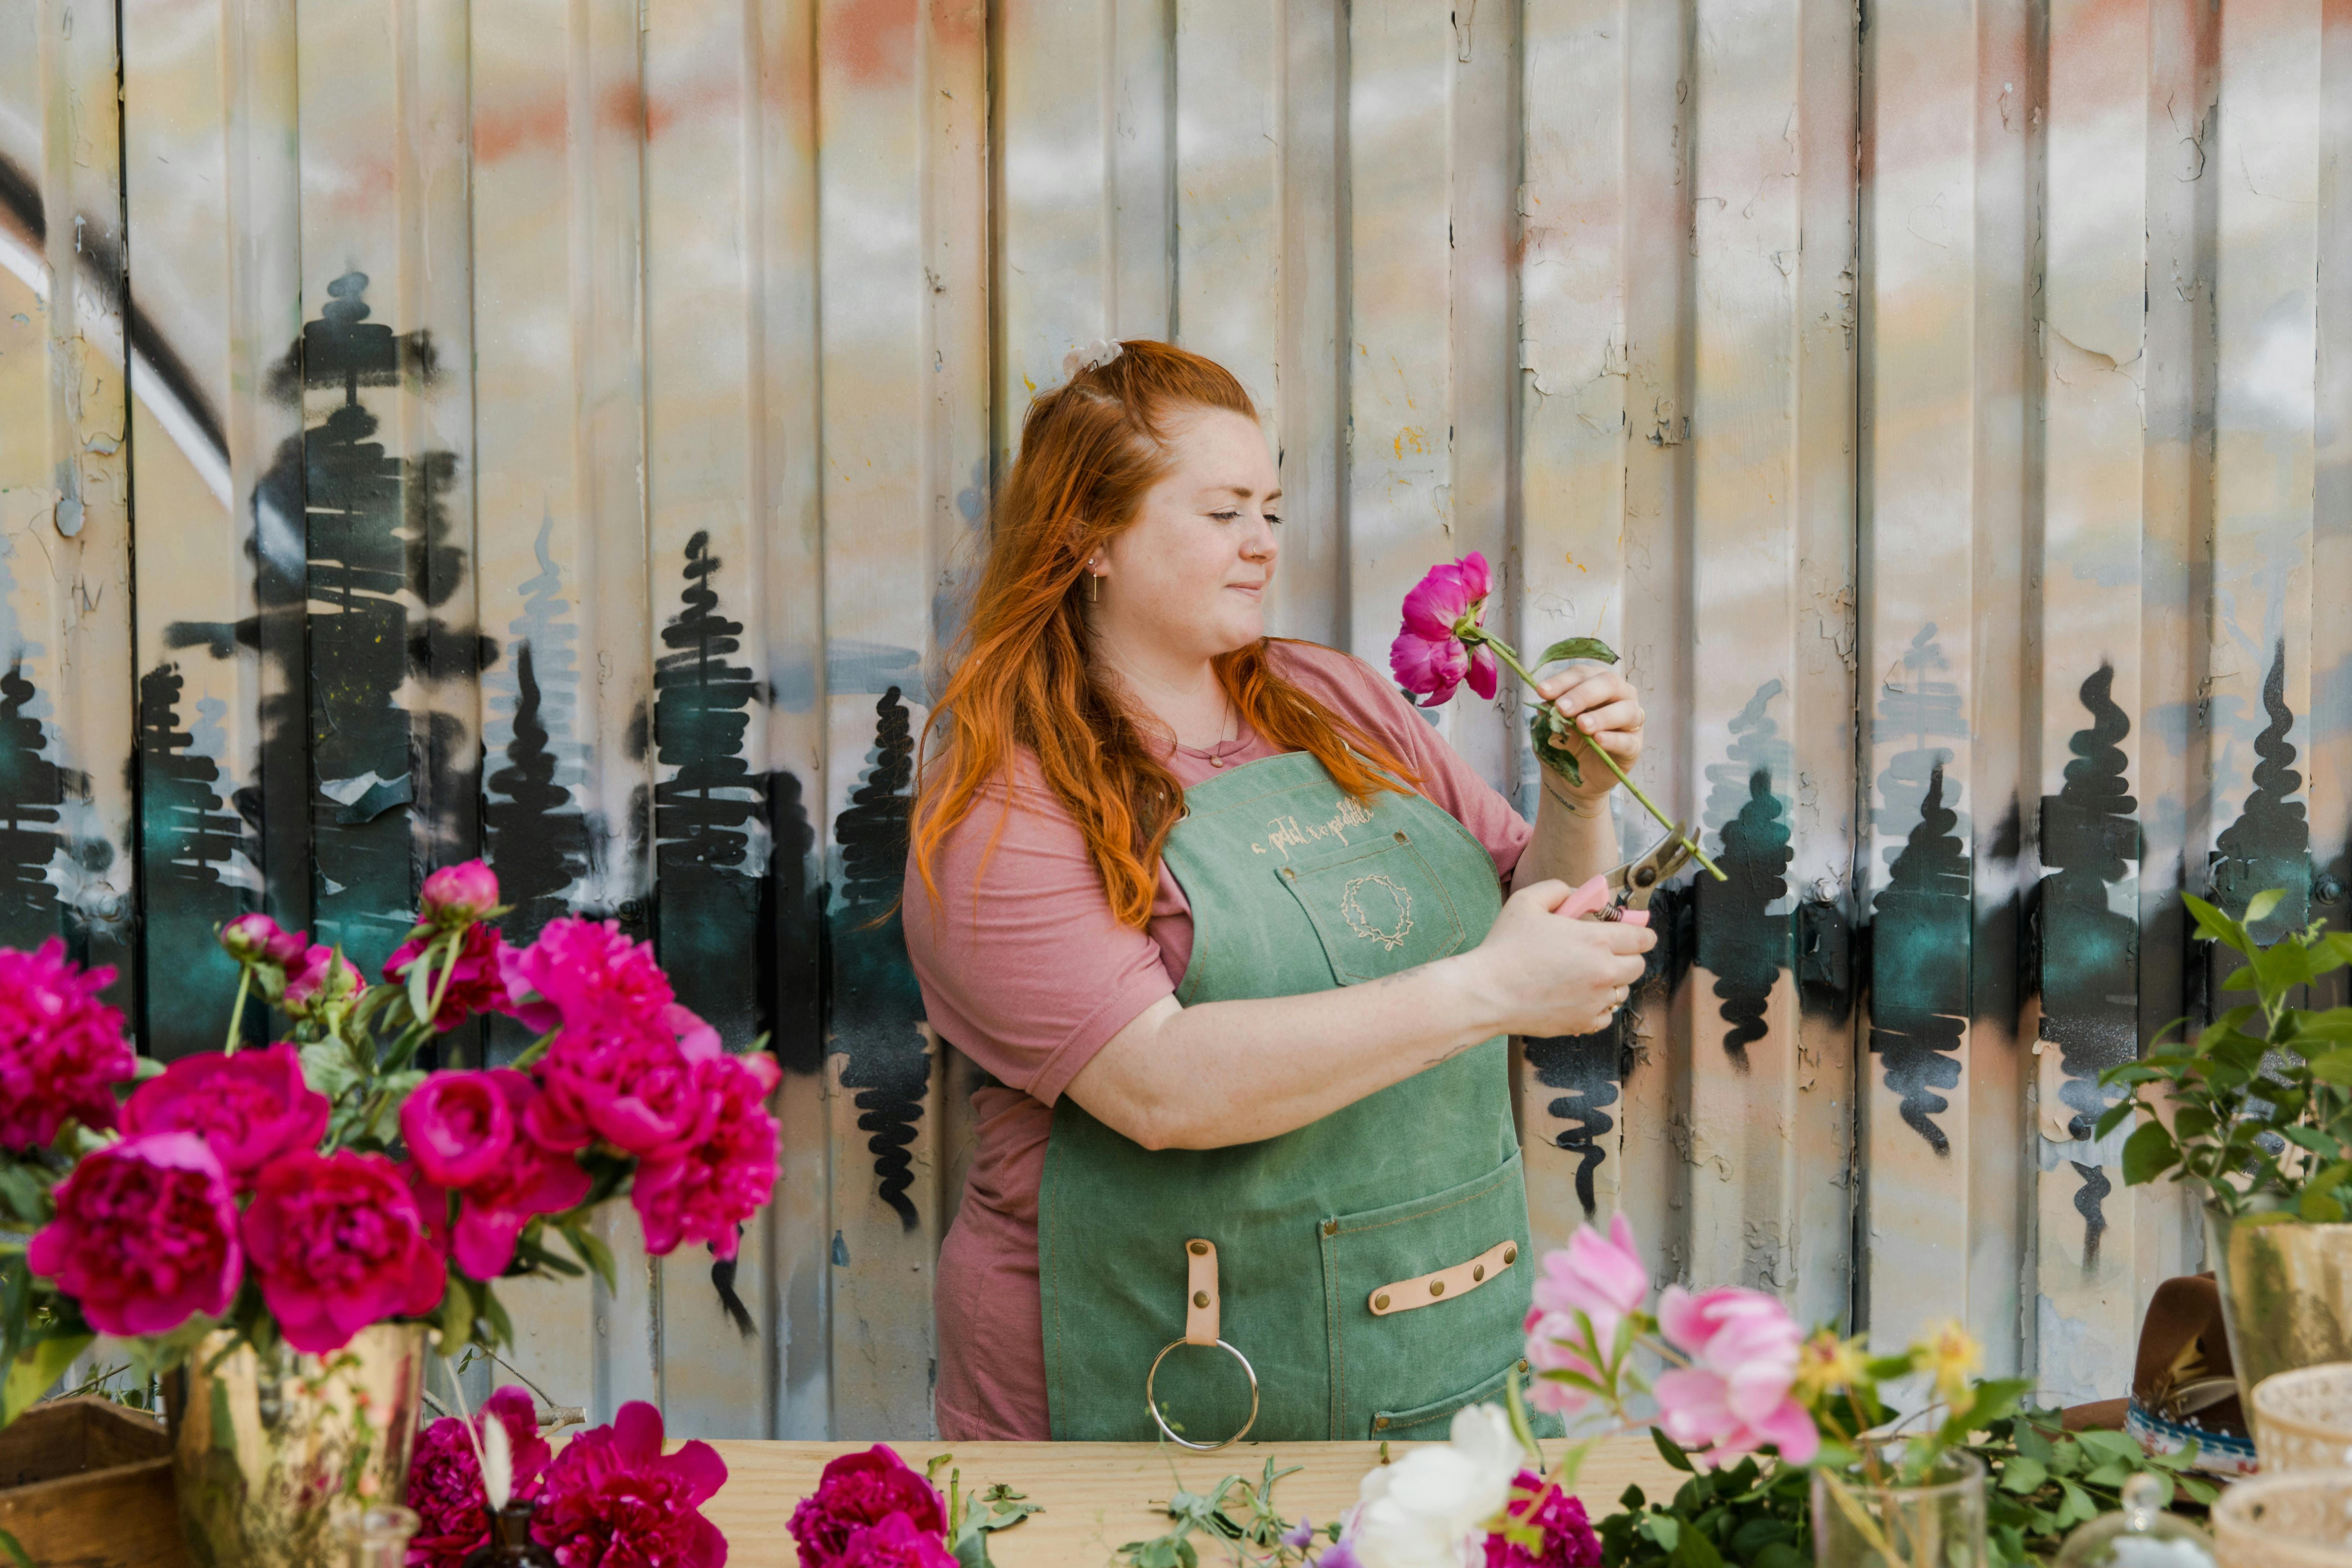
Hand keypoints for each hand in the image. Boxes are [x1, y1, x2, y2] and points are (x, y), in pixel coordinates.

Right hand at [1453, 879, 1655, 1037]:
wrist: (1488, 993)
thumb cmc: (1505, 948)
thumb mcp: (1527, 901)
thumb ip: (1559, 889)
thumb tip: (1579, 895)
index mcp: (1596, 940)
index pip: (1643, 937)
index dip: (1641, 932)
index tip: (1633, 932)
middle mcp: (1603, 972)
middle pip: (1638, 966)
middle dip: (1627, 955)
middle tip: (1605, 951)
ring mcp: (1595, 1002)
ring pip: (1623, 991)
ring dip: (1612, 981)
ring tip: (1585, 973)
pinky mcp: (1584, 1023)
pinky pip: (1607, 1015)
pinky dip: (1598, 1006)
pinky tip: (1578, 995)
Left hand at [1532, 667, 1643, 805]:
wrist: (1567, 776)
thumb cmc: (1561, 742)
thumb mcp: (1550, 727)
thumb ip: (1552, 715)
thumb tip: (1551, 706)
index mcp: (1594, 683)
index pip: (1581, 674)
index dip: (1562, 681)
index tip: (1542, 691)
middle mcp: (1617, 695)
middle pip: (1608, 683)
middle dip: (1583, 694)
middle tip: (1562, 708)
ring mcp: (1630, 720)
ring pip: (1626, 710)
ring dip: (1602, 716)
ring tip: (1582, 725)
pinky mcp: (1634, 745)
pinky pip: (1628, 741)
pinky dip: (1613, 739)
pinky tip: (1598, 740)